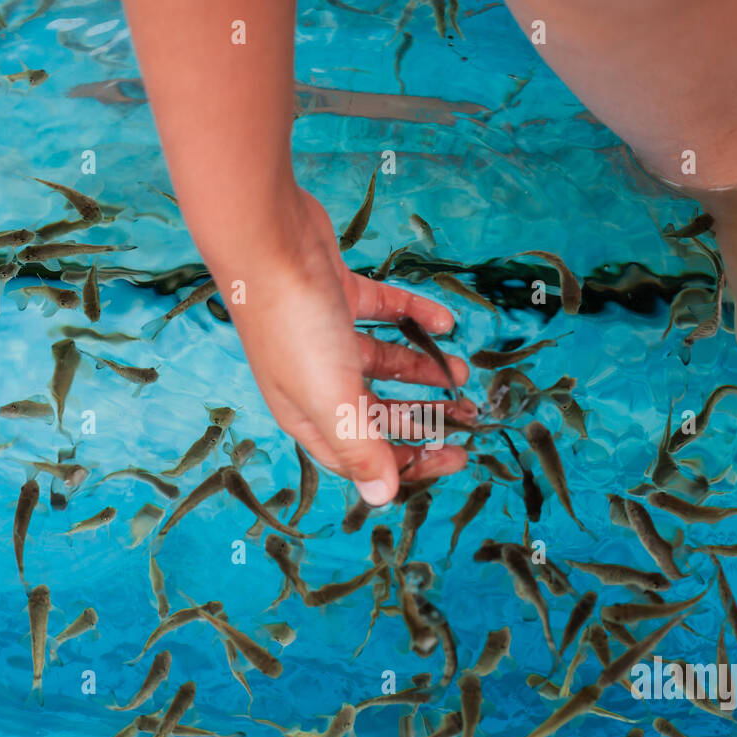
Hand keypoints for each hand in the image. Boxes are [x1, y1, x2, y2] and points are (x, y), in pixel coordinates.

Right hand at [226, 189, 472, 504]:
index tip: (456, 456)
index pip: (363, 456)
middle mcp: (316, 381)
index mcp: (309, 415)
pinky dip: (415, 318)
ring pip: (383, 363)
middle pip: (376, 413)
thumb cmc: (293, 325)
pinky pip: (384, 313)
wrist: (267, 239)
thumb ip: (359, 447)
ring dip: (423, 370)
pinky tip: (445, 322)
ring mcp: (326, 336)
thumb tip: (383, 497)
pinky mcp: (338, 295)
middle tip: (469, 418)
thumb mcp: (331, 397)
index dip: (409, 463)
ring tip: (462, 372)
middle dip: (423, 420)